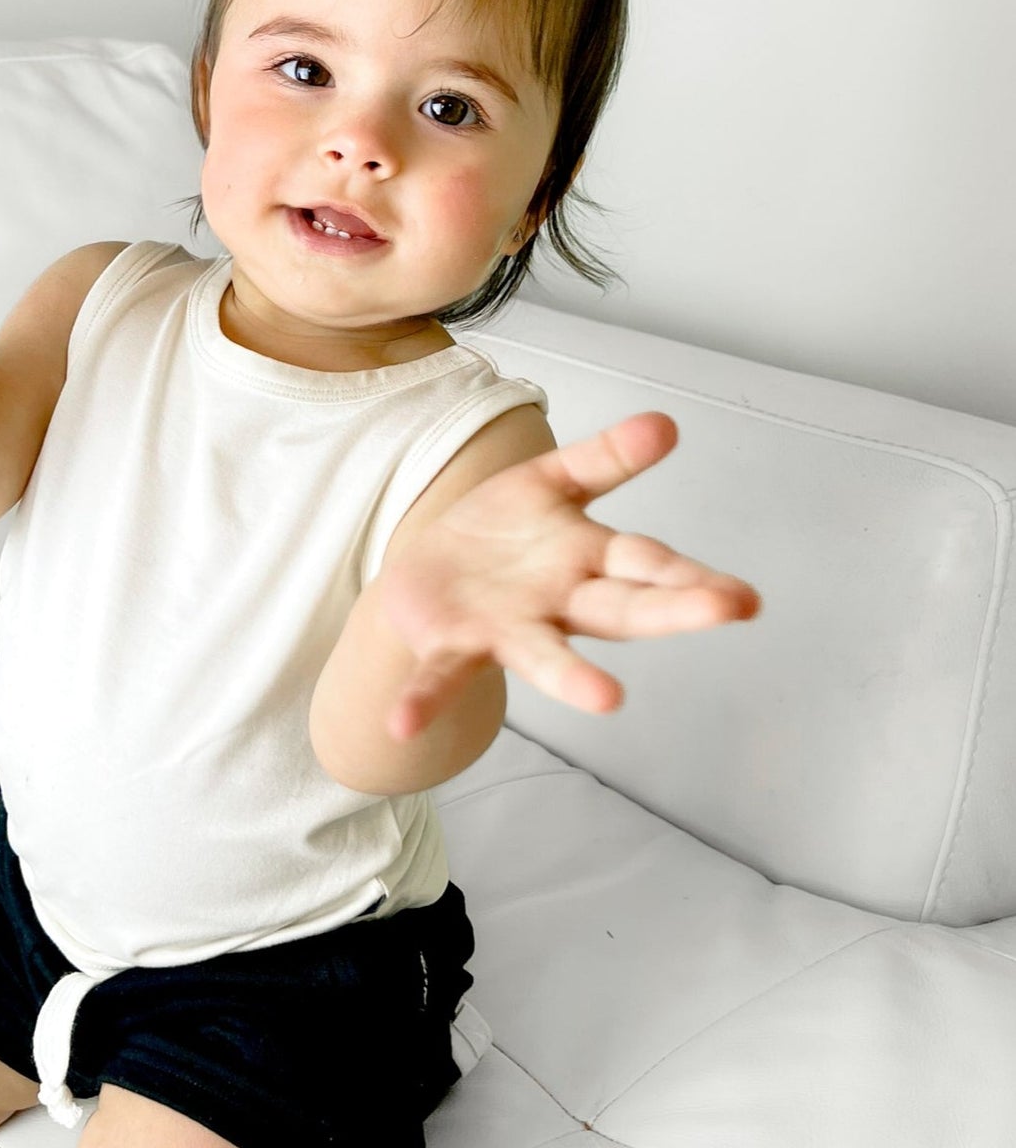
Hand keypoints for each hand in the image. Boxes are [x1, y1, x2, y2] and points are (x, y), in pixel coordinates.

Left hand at [379, 411, 760, 736]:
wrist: (429, 572)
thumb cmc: (503, 533)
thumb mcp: (550, 483)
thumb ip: (605, 459)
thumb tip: (666, 424)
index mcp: (586, 558)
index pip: (648, 565)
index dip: (693, 578)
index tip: (744, 599)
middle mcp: (558, 603)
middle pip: (619, 608)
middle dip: (670, 611)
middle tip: (723, 611)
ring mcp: (506, 629)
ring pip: (543, 653)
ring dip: (570, 678)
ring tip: (604, 700)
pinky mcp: (451, 646)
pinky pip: (439, 675)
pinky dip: (423, 701)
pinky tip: (402, 724)